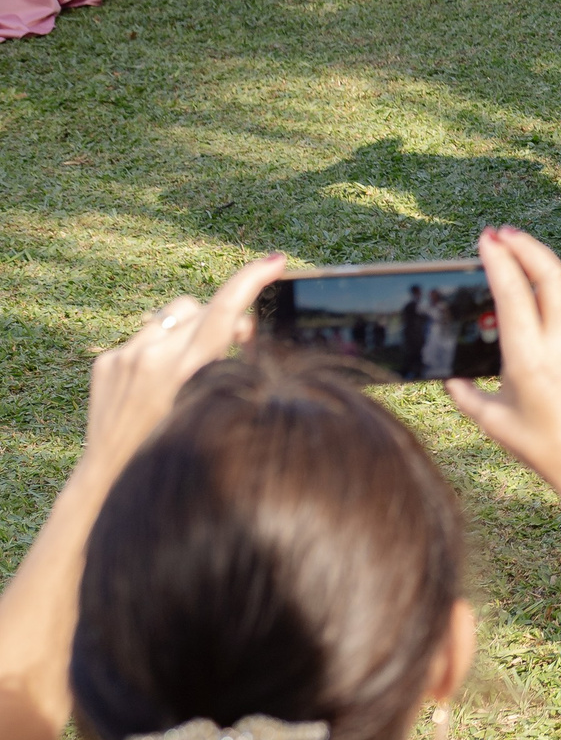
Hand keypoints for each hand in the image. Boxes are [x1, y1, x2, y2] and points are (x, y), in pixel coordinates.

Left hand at [81, 254, 287, 486]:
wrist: (110, 478)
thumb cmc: (172, 446)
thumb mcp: (210, 404)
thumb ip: (222, 360)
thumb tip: (238, 328)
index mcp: (185, 371)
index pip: (224, 310)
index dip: (252, 279)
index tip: (274, 261)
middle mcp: (153, 356)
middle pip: (201, 308)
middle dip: (220, 318)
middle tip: (236, 343)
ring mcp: (125, 355)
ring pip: (173, 316)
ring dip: (186, 331)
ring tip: (183, 370)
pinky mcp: (106, 360)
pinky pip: (145, 335)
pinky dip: (158, 349)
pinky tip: (153, 384)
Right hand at [444, 227, 560, 516]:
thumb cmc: (544, 447)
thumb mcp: (493, 422)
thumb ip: (465, 395)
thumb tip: (449, 378)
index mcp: (530, 357)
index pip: (513, 293)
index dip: (499, 260)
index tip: (486, 240)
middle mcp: (560, 342)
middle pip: (549, 274)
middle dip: (525, 245)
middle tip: (501, 232)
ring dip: (541, 261)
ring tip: (518, 250)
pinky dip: (555, 286)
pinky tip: (540, 286)